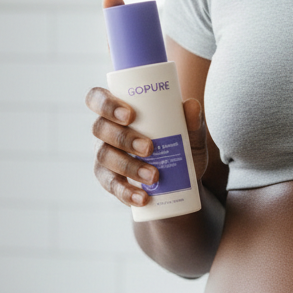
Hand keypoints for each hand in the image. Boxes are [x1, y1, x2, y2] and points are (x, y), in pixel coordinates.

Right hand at [86, 0, 209, 207]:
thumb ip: (194, 121)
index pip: (100, 95)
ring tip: (154, 173)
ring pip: (104, 156)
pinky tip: (143, 197)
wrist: (179, 185)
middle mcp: (108, 129)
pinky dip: (126, 192)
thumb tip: (190, 104)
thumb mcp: (192, 134)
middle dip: (121, 135)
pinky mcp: (109, 180)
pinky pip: (109, 185)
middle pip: (98, 125)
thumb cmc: (180, 146)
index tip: (130, 110)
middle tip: (148, 145)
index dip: (106, 100)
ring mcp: (106, 155)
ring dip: (128, 165)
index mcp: (121, 107)